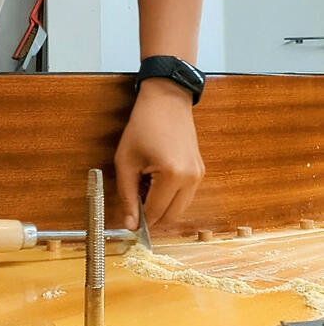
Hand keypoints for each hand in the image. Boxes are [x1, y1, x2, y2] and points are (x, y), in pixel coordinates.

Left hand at [114, 80, 204, 230]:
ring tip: (145, 188)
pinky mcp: (200, 172)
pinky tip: (156, 182)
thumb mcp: (126, 162)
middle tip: (134, 204)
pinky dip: (171, 198)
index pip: (156, 213)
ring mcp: (199, 176)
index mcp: (172, 176)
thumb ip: (128, 196)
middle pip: (172, 217)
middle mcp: (191, 179)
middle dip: (153, 217)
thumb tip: (130, 225)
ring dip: (162, 207)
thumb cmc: (143, 126)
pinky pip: (186, 196)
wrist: (167, 100)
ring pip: (181, 209)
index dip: (140, 221)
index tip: (128, 223)